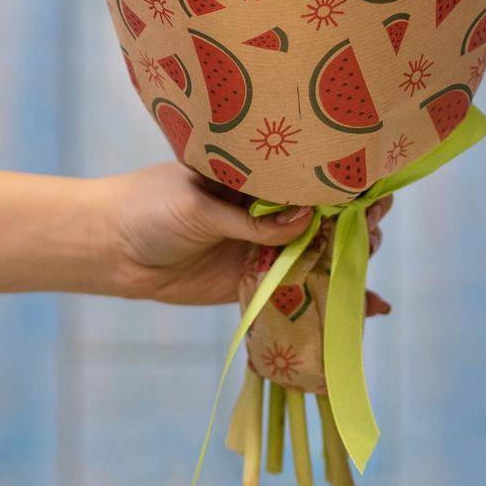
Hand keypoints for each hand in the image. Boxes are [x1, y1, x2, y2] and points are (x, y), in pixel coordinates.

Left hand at [94, 161, 391, 305]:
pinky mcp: (255, 282)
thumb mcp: (199, 204)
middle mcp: (267, 209)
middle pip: (326, 217)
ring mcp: (264, 247)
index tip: (374, 192)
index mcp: (256, 176)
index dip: (345, 184)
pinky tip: (371, 309)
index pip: (311, 176)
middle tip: (372, 231)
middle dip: (357, 223)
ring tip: (368, 270)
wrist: (111, 249)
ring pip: (320, 254)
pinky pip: (300, 290)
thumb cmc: (149, 207)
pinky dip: (334, 300)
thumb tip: (308, 221)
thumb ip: (250, 219)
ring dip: (351, 261)